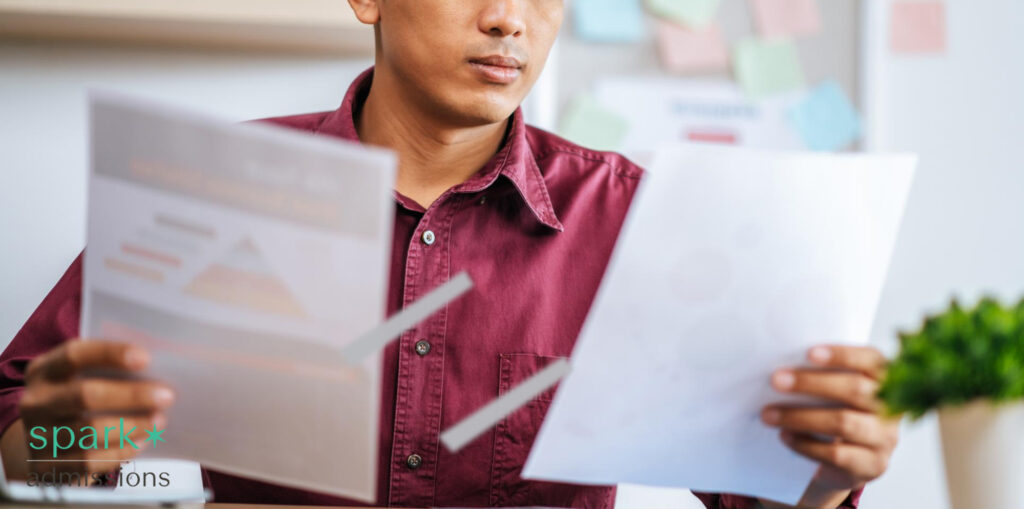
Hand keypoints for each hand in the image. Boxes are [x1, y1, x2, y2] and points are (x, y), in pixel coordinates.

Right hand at [13, 340, 173, 480]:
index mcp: (44, 371)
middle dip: (132, 395)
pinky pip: (88, 462)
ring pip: (89, 432)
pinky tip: (140, 443)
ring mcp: (37, 437)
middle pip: (85, 396)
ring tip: (158, 421)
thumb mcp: (78, 379)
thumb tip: (157, 367)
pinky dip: (119, 452)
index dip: (110, 354)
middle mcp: (35, 402)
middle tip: (166, 395)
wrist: (40, 444)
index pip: (74, 355)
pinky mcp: (46, 467)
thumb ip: (107, 370)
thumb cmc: (74, 402)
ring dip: (131, 426)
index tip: (145, 358)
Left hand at [760, 345, 899, 507]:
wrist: (847, 463)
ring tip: (769, 414)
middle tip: (776, 380)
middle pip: (855, 390)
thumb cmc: (835, 414)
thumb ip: (822, 377)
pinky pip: (836, 454)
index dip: (842, 355)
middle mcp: (890, 408)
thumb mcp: (835, 393)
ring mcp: (884, 439)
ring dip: (800, 416)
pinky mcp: (872, 466)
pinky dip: (805, 444)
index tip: (809, 353)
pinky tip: (784, 436)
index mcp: (885, 380)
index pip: (871, 360)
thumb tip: (782, 369)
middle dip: (811, 383)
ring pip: (844, 422)